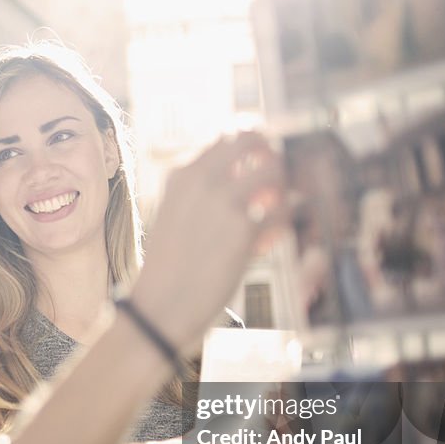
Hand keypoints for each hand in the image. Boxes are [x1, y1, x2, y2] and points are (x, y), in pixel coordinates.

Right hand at [130, 132, 285, 353]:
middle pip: (251, 139)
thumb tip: (248, 183)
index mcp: (182, 175)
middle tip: (276, 178)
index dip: (251, 146)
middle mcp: (203, 180)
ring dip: (283, 188)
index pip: (225, 139)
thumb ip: (203, 194)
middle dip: (271, 154)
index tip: (261, 160)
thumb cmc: (169, 268)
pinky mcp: (245, 228)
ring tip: (276, 211)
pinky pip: (282, 211)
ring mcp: (224, 201)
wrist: (161, 305)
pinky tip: (270, 240)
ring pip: (274, 169)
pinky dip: (283, 224)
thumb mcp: (174, 216)